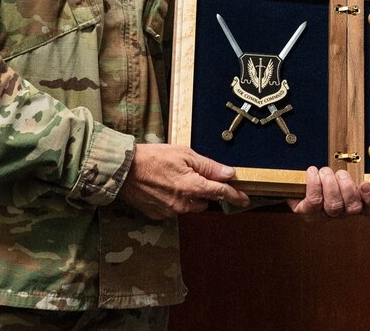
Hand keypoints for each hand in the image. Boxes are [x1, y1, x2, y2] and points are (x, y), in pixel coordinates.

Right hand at [117, 144, 248, 218]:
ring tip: (174, 178)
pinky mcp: (159, 215)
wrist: (124, 170)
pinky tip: (164, 187)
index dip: (235, 196)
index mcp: (193, 187)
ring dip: (189, 196)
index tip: (244, 198)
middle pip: (205, 201)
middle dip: (204, 191)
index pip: (221, 193)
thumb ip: (209, 166)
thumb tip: (229, 174)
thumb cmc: (154, 158)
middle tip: (193, 175)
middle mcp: (184, 204)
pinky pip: (174, 209)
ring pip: (190, 207)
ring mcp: (170, 212)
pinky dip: (174, 200)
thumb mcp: (185, 154)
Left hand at [288, 166, 369, 219]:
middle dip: (347, 187)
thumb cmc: (323, 175)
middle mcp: (342, 212)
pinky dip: (314, 184)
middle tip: (340, 173)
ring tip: (325, 171)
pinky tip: (313, 172)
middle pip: (353, 208)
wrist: (296, 183)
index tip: (365, 184)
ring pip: (334, 205)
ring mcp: (325, 214)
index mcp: (354, 202)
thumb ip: (355, 165)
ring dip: (330, 184)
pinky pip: (314, 201)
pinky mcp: (308, 212)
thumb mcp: (340, 169)